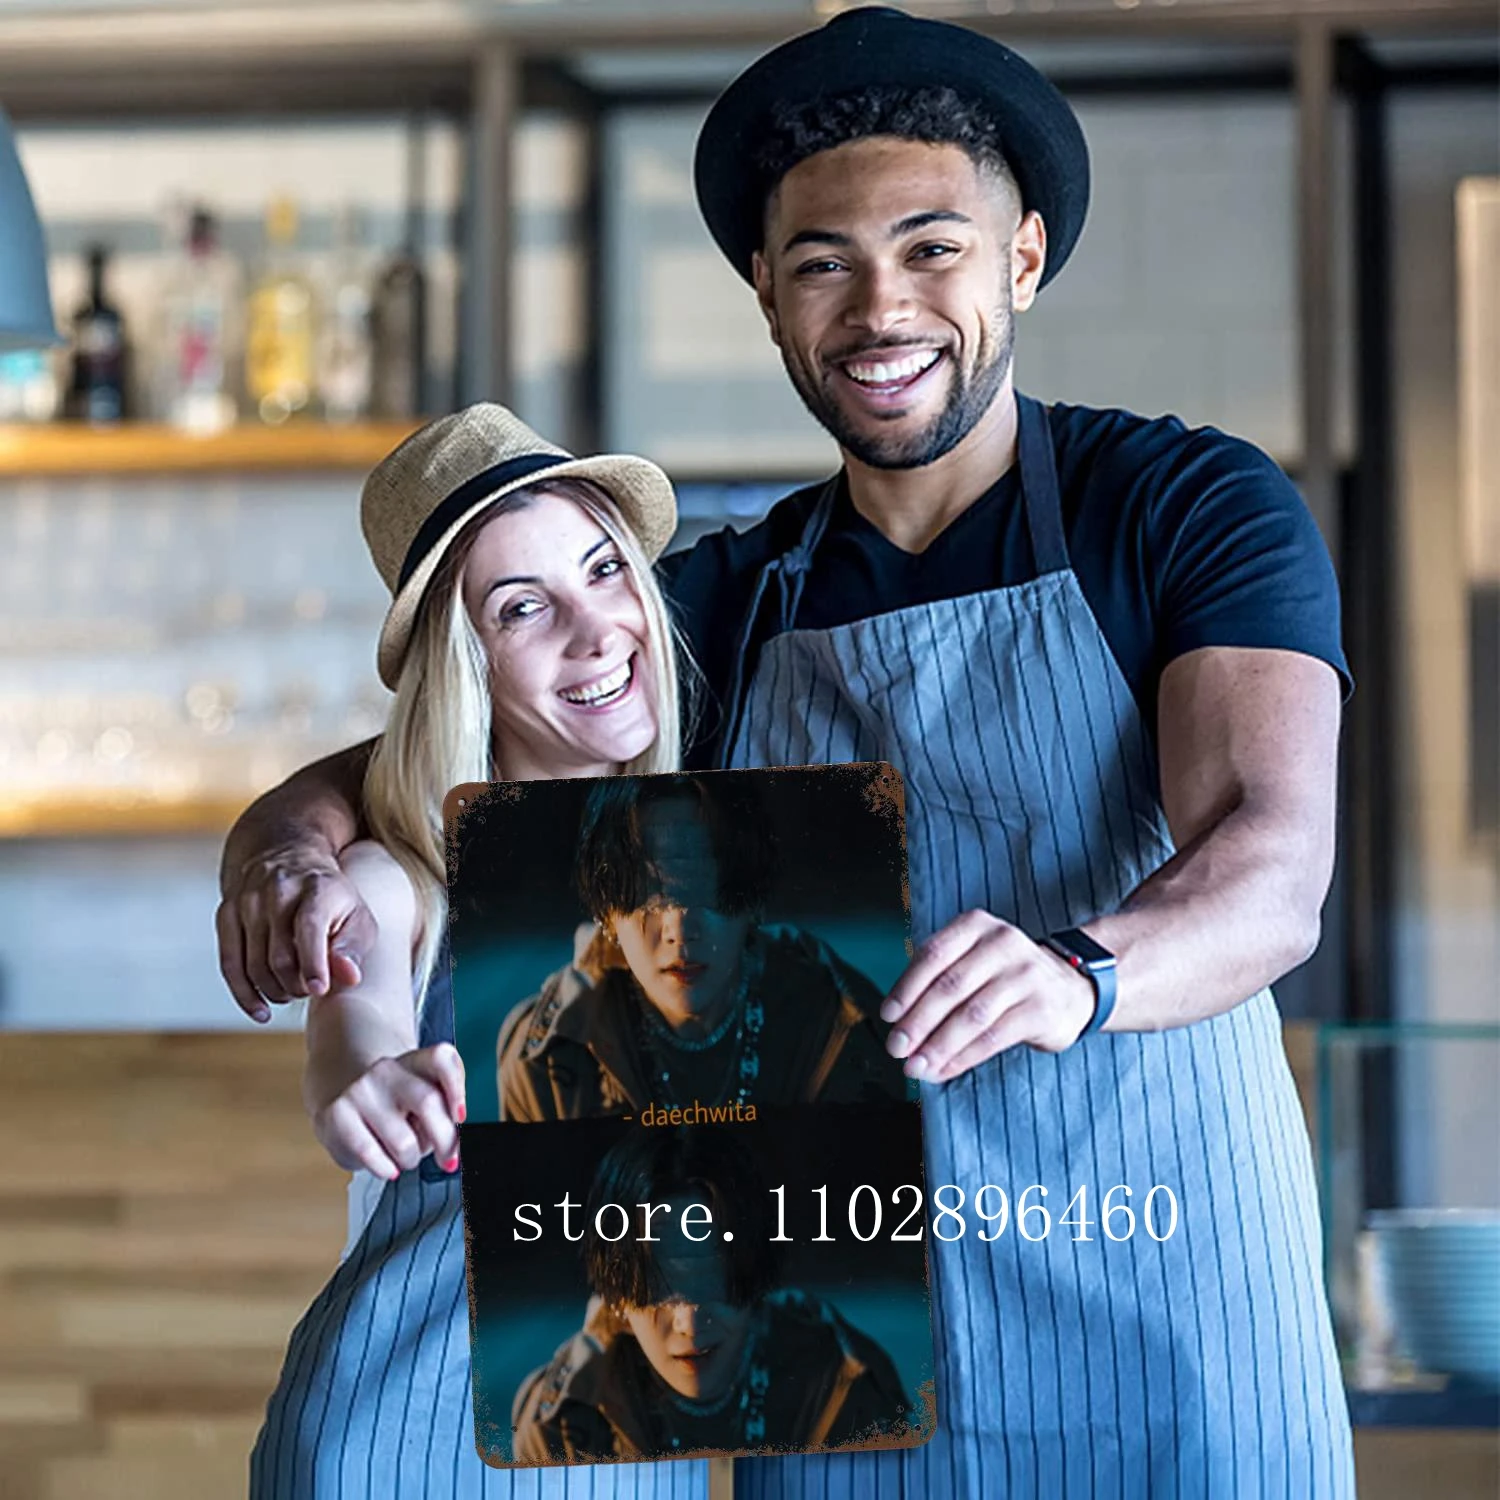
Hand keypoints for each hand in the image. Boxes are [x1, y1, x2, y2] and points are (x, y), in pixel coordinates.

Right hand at [216, 843, 378, 1020]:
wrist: (289, 856)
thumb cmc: (330, 897)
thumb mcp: (356, 914)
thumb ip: (353, 946)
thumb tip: (348, 976)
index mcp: (316, 888)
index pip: (310, 927)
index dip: (314, 963)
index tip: (319, 990)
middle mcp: (278, 891)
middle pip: (280, 955)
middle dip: (296, 985)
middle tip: (309, 990)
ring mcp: (248, 902)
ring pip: (254, 965)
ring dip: (274, 990)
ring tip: (292, 991)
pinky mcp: (226, 914)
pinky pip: (229, 964)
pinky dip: (245, 993)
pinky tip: (261, 1011)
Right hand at [310, 1044, 466, 1179]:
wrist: (344, 1106)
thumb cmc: (395, 1110)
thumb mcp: (423, 1104)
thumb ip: (444, 1114)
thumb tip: (456, 1148)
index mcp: (417, 1062)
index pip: (442, 1059)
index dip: (456, 1086)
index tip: (462, 1117)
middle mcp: (388, 1069)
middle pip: (428, 1102)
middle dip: (445, 1141)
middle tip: (449, 1161)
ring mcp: (361, 1089)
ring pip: (403, 1140)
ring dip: (411, 1159)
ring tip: (405, 1156)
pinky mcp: (337, 1113)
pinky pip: (370, 1153)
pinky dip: (385, 1169)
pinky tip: (388, 1168)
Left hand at [880, 910, 1098, 1082]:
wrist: (1071, 989)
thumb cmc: (1004, 977)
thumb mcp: (973, 961)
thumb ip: (937, 982)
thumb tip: (898, 1025)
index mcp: (976, 926)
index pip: (933, 955)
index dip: (906, 987)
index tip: (888, 1016)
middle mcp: (1003, 944)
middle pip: (949, 986)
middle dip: (917, 1022)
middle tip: (896, 1048)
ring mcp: (1026, 975)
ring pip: (971, 1015)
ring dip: (938, 1045)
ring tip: (917, 1066)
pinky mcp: (1041, 1009)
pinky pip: (994, 1037)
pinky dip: (964, 1057)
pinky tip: (945, 1069)